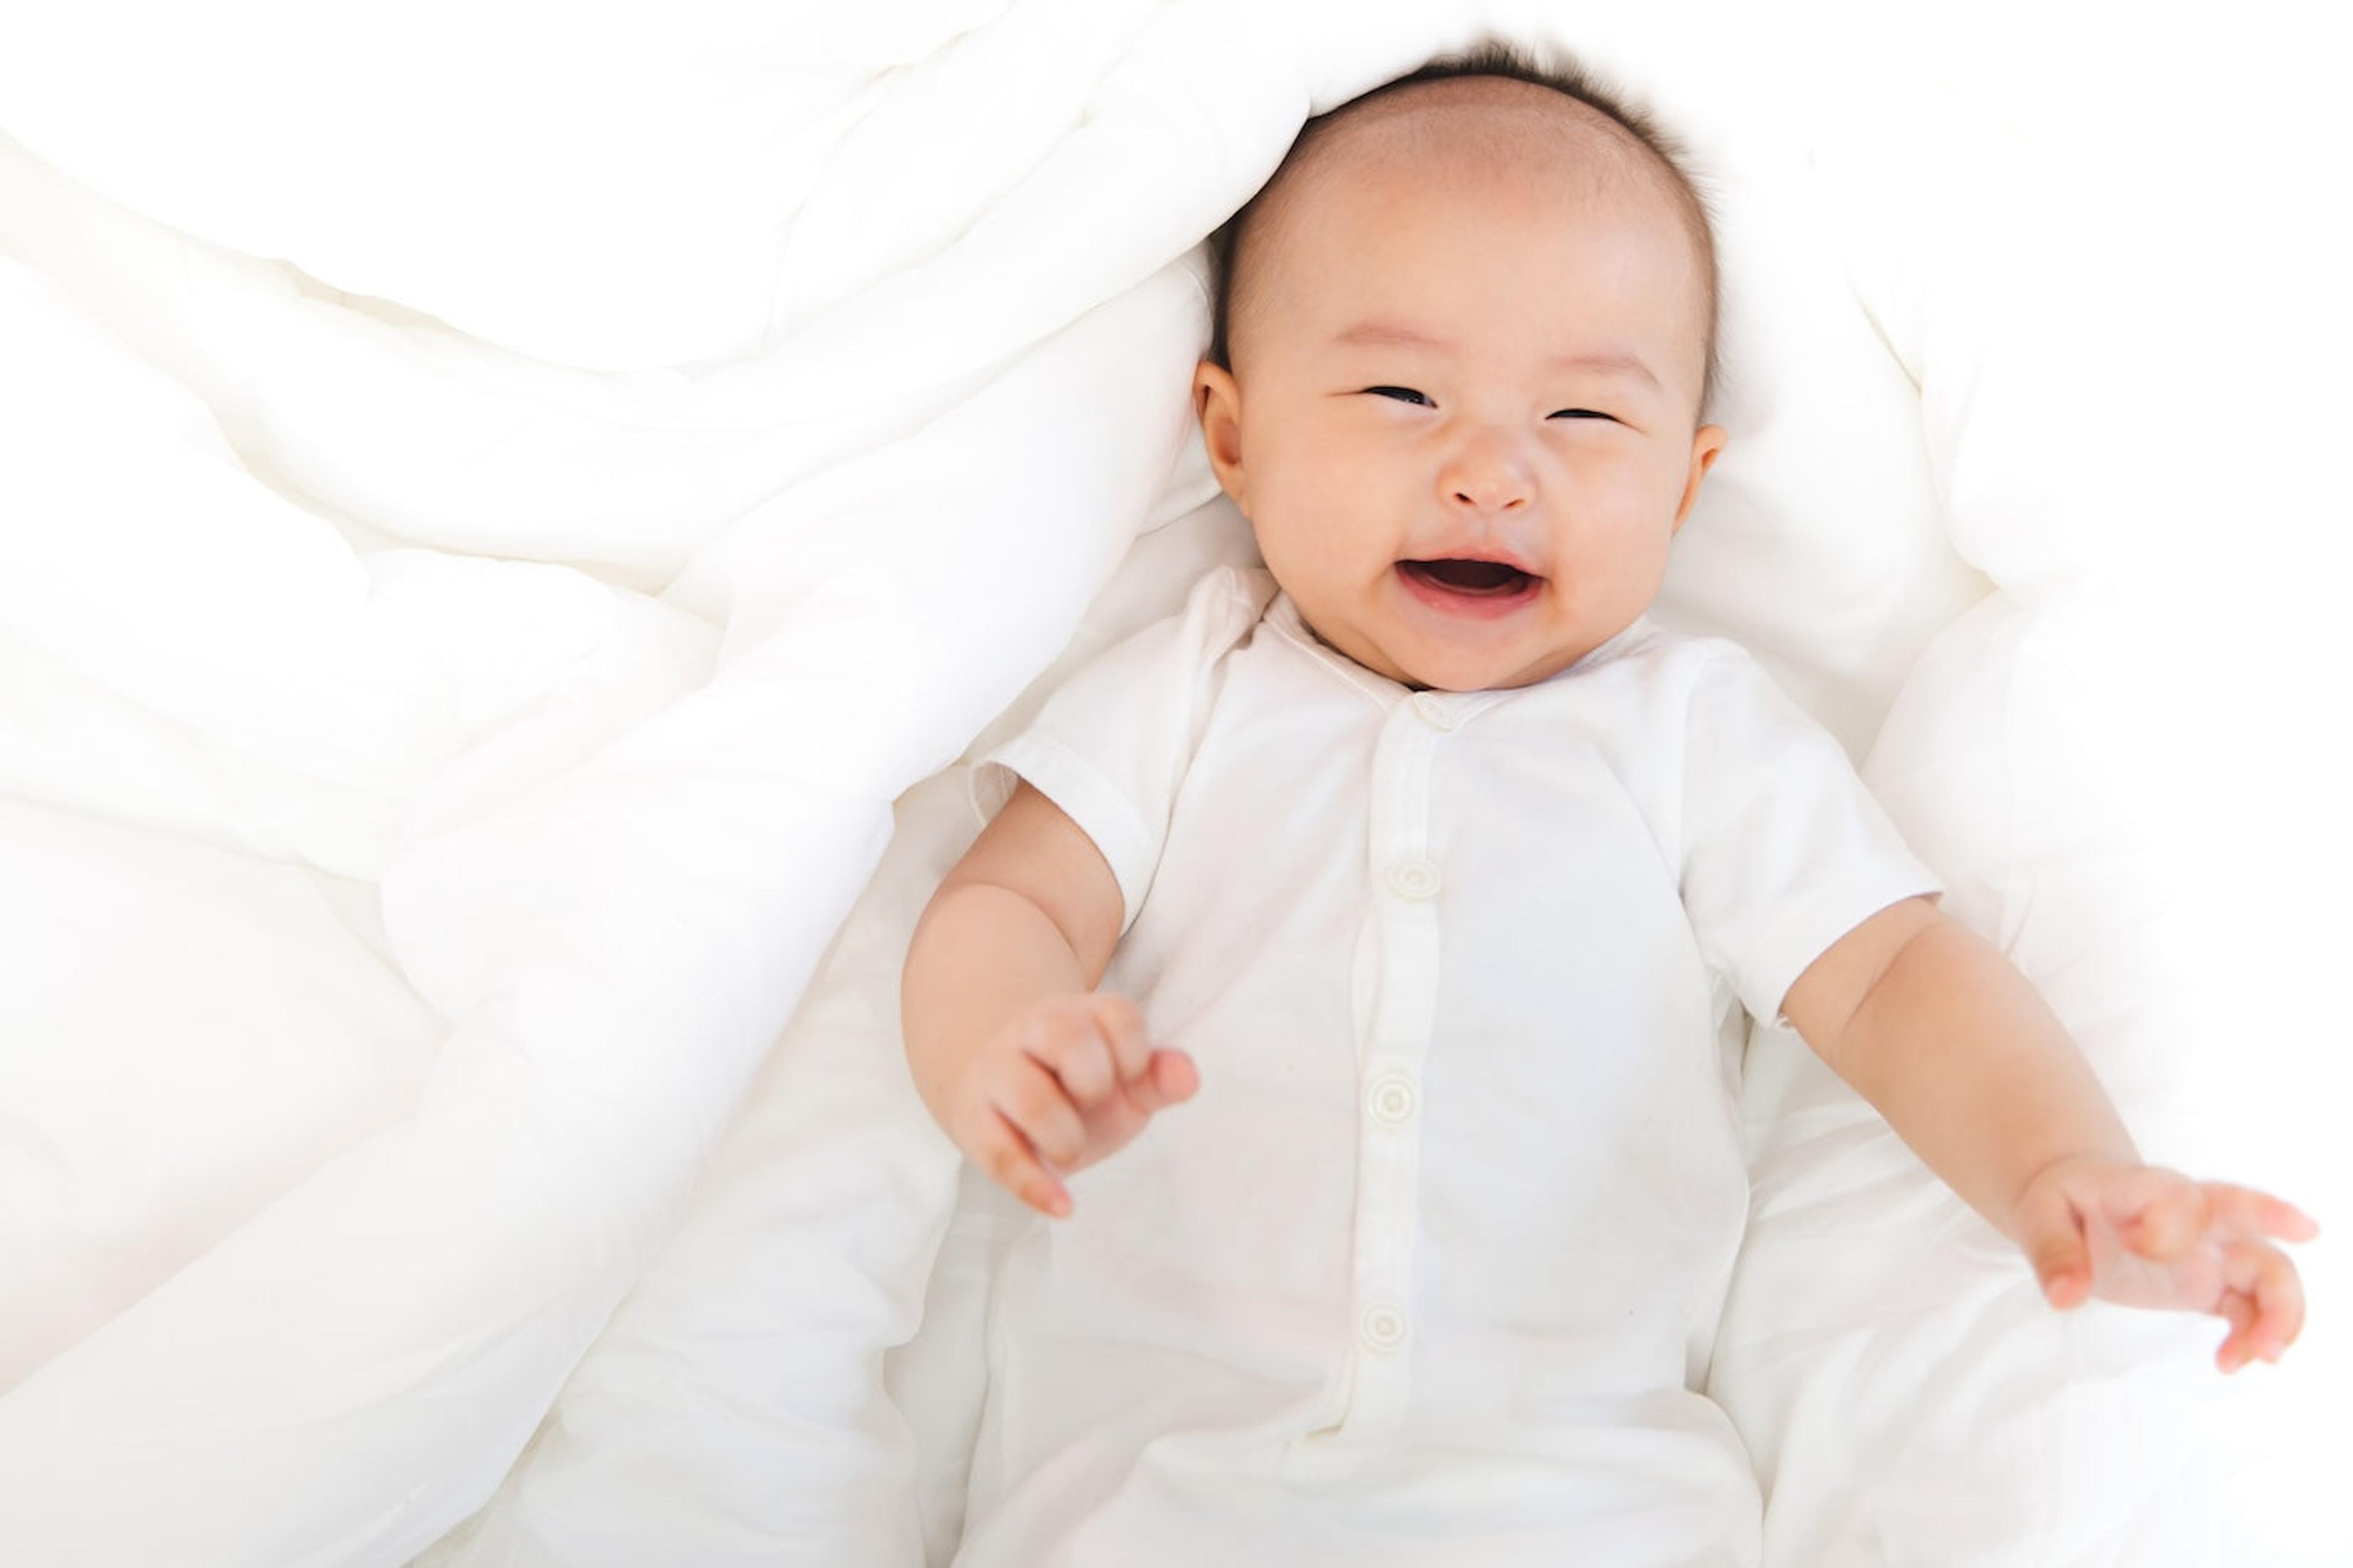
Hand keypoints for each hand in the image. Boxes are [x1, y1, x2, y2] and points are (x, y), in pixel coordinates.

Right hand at [943, 991, 1197, 1218]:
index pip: (1118, 1014)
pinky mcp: (973, 1120)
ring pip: (1031, 1096)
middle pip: (1065, 1034)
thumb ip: (1158, 1077)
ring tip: (1070, 1149)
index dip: (1135, 1055)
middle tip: (1092, 1104)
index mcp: (1078, 1015)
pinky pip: (1001, 1155)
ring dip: (1066, 1136)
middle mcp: (1032, 1033)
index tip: (1127, 1077)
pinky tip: (1064, 1207)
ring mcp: (997, 1072)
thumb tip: (1188, 1076)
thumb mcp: (1121, 1078)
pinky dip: (1037, 1187)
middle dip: (1094, 1081)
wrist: (992, 1083)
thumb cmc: (1072, 1083)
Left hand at [2009, 1154, 2320, 1371]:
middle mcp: (2192, 1215)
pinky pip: (2249, 1307)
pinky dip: (2250, 1335)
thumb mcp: (2039, 1216)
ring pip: (2267, 1271)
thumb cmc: (2063, 1201)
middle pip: (2249, 1220)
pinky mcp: (2210, 1283)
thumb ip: (2053, 1251)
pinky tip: (2227, 1363)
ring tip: (2262, 1357)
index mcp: (2149, 1189)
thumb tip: (2065, 1296)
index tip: (2133, 1245)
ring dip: (2278, 1313)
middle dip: (2277, 1252)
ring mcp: (2208, 1250)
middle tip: (2282, 1301)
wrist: (2079, 1198)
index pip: (2180, 1200)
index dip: (2167, 1228)